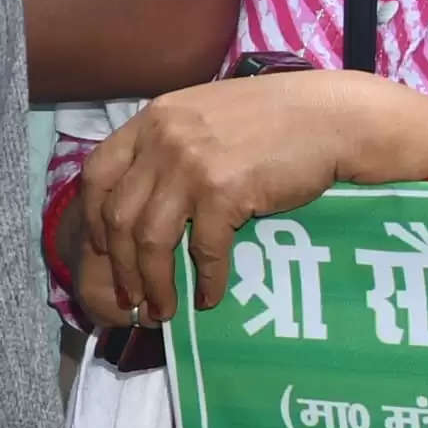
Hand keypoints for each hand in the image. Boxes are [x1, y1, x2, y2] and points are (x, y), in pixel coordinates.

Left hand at [70, 71, 427, 326]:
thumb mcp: (207, 116)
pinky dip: (206, 282)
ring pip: (151, 241)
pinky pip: (204, 251)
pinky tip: (211, 298)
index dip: (94, 216)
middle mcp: (163, 140)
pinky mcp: (225, 192)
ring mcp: (191, 165)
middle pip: (119, 216)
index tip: (104, 247)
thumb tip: (147, 193)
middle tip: (131, 297)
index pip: (98, 173)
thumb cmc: (275, 118)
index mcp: (154, 119)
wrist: (332, 118)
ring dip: (154, 284)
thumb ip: (171, 143)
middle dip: (121, 266)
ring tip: (163, 311)